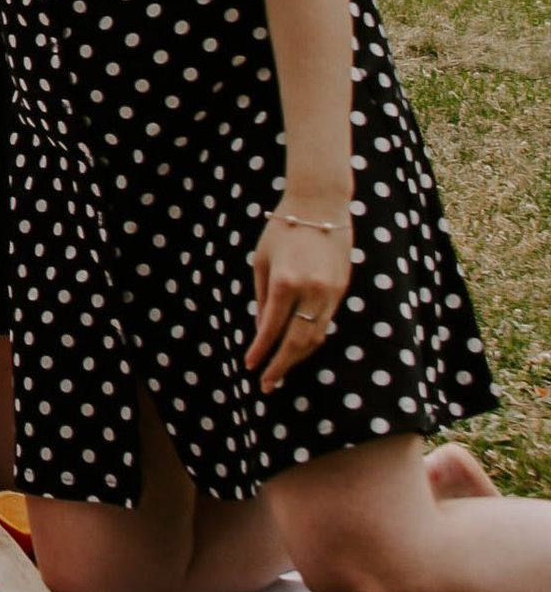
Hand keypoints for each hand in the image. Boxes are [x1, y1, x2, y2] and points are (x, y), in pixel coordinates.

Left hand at [246, 206, 354, 390]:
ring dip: (297, 359)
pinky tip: (298, 351)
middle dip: (279, 366)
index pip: (270, 329)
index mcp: (284, 282)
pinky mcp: (342, 291)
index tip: (250, 366)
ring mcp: (330, 293)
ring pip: (314, 338)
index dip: (260, 352)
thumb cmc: (283, 230)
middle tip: (266, 385)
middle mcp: (310, 291)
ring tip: (281, 374)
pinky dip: (311, 341)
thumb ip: (262, 297)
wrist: (321, 205)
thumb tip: (262, 331)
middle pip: (296, 342)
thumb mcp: (262, 260)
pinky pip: (325, 324)